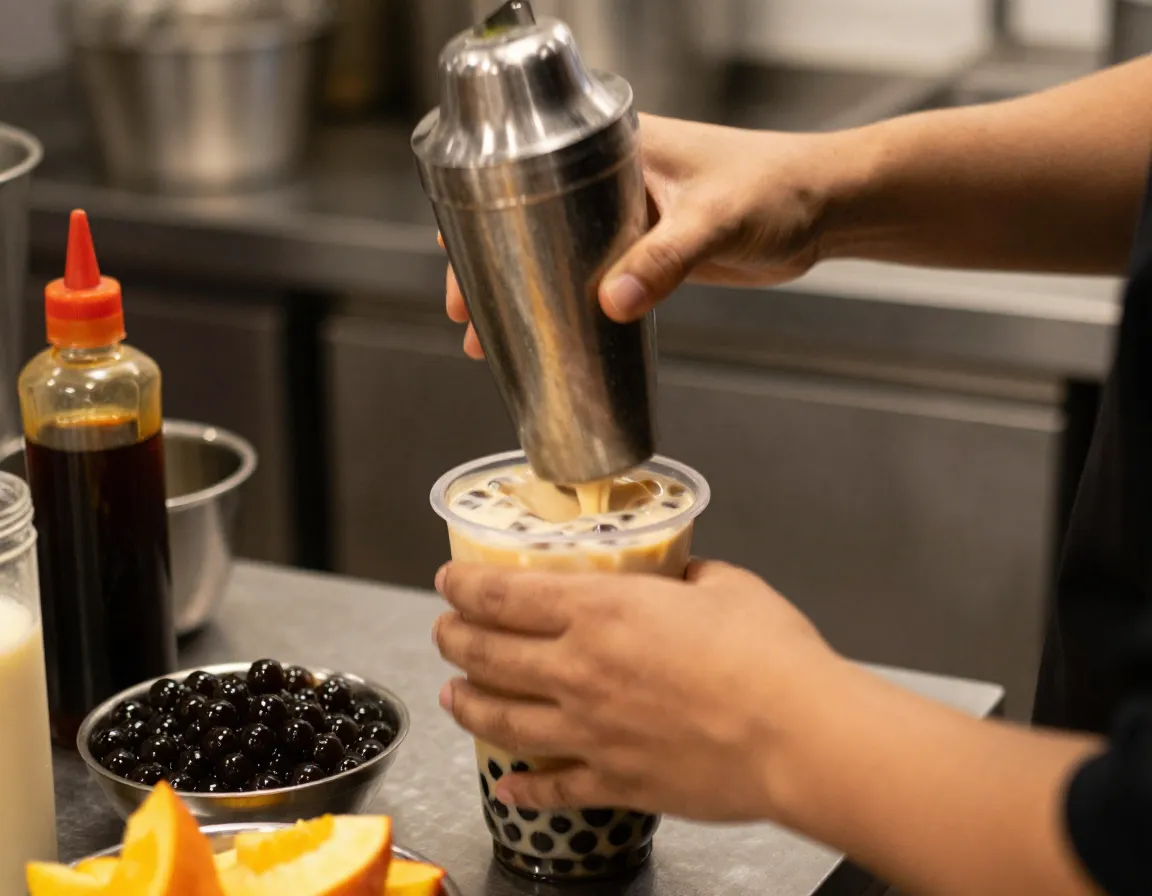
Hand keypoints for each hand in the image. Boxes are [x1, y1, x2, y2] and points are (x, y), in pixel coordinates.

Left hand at [432, 558, 838, 821]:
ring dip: (468, 705)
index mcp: (601, 611)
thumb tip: (684, 577)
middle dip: (454, 639)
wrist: (798, 737)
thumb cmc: (770, 658)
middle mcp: (579, 670)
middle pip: (488, 654)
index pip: (504, 595)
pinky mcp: (615, 782)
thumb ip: (691, 578)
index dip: (464, 586)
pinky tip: (505, 787)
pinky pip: (552, 788)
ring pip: (502, 720)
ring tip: (452, 696)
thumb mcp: (727, 587)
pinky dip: (522, 789)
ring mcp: (590, 731)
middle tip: (444, 632)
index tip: (448, 580)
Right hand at [442, 115, 845, 357]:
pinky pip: (596, 276)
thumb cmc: (778, 187)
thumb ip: (666, 260)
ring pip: (559, 254)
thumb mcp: (716, 219)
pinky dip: (570, 305)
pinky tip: (556, 337)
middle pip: (530, 221)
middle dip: (494, 269)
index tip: (460, 265)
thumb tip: (611, 305)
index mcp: (614, 147)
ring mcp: (630, 215)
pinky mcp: (651, 248)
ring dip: (528, 294)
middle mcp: (612, 178)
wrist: (826, 207)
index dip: (484, 221)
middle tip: (468, 320)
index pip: (525, 175)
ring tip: (496, 342)